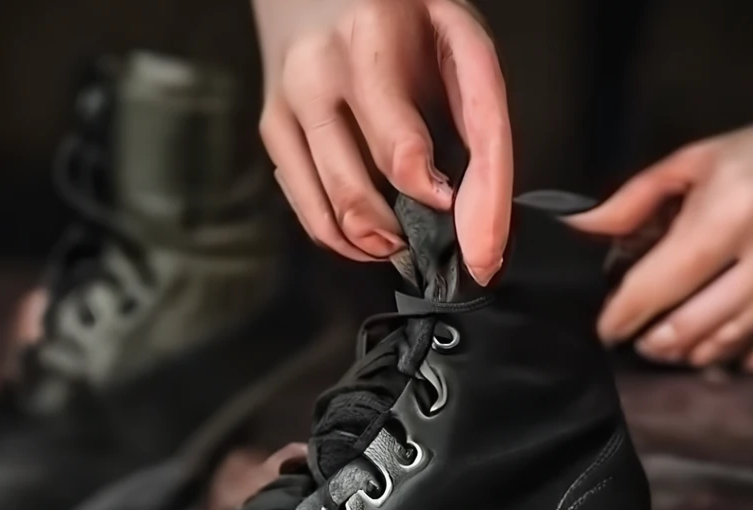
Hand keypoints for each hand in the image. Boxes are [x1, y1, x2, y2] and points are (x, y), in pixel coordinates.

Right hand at [253, 0, 511, 284]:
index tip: (453, 212)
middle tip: (432, 240)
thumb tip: (478, 208)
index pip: (402, 153)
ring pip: (331, 210)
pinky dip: (340, 237)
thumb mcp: (455, 34)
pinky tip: (366, 236)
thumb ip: (477, 112)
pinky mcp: (274, 126)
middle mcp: (319, 71)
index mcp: (369, 39)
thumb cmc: (403, 12)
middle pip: (358, 194)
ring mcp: (290, 101)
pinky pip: (306, 207)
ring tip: (400, 241)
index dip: (434, 200)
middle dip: (402, 235)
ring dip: (372, 243)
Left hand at [570, 111, 752, 370]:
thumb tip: (575, 231)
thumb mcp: (691, 163)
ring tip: (665, 342)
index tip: (604, 331)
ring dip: (685, 354)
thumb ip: (631, 202)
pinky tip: (711, 345)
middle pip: (691, 327)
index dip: (625, 315)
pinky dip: (731, 359)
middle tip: (636, 337)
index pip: (662, 284)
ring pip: (724, 347)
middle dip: (652, 342)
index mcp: (731, 214)